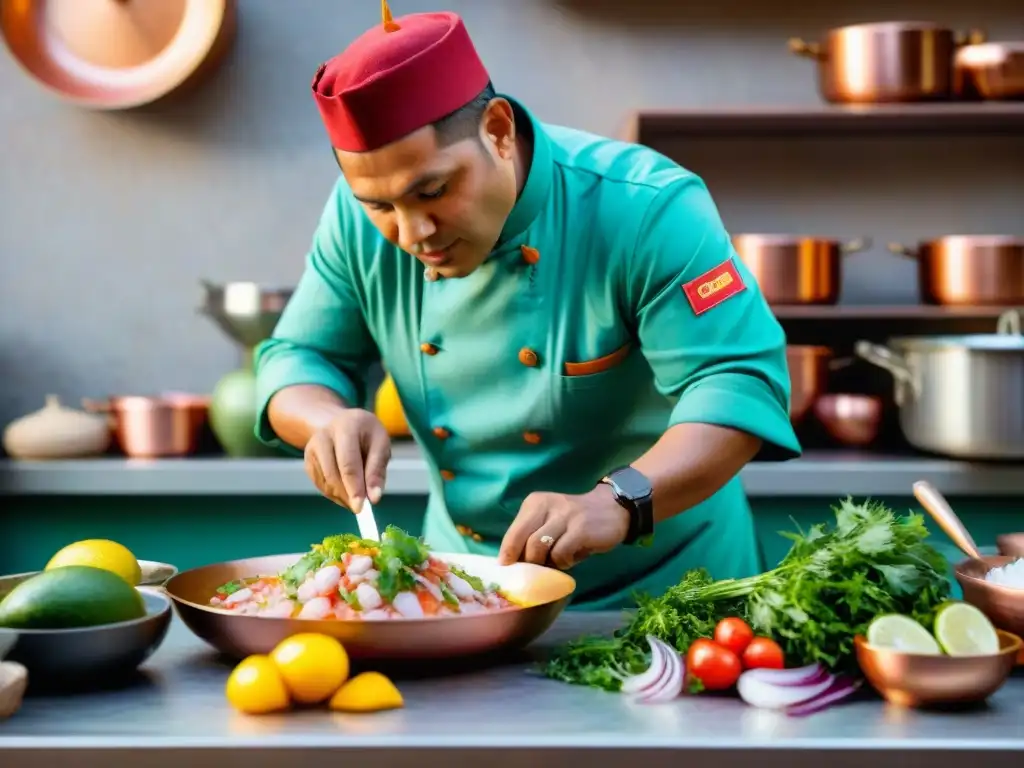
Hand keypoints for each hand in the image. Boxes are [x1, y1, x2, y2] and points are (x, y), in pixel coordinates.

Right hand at [303, 408, 390, 511]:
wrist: (342, 423)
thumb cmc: (366, 435)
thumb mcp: (380, 445)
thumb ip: (377, 470)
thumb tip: (373, 498)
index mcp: (346, 426)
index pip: (348, 462)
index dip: (354, 486)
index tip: (361, 507)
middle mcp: (324, 435)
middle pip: (333, 474)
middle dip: (347, 495)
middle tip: (360, 510)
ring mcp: (312, 448)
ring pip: (325, 482)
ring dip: (342, 497)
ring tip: (358, 499)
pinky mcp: (307, 461)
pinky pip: (321, 485)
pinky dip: (335, 495)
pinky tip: (347, 493)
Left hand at [497, 485, 630, 569]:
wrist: (612, 508)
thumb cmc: (574, 522)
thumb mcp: (550, 522)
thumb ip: (532, 537)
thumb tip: (514, 564)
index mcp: (534, 503)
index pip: (512, 532)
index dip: (508, 554)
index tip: (508, 569)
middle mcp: (546, 505)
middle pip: (522, 540)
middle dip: (526, 561)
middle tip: (534, 572)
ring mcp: (564, 516)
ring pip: (539, 547)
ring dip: (545, 562)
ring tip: (556, 563)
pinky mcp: (580, 529)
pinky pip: (561, 553)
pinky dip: (563, 562)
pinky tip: (572, 559)